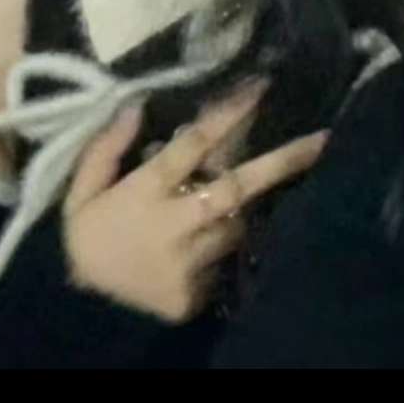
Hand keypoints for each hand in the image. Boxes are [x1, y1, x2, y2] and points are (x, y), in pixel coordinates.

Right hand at [61, 77, 331, 323]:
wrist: (85, 315)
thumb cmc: (86, 241)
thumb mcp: (79, 194)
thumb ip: (105, 150)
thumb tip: (135, 107)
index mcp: (144, 193)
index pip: (193, 145)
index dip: (228, 114)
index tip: (260, 87)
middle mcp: (175, 223)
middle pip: (238, 186)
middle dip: (283, 162)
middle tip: (324, 139)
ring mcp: (192, 260)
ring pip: (237, 222)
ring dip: (242, 206)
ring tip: (239, 197)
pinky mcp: (200, 290)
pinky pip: (226, 257)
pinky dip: (224, 243)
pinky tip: (214, 240)